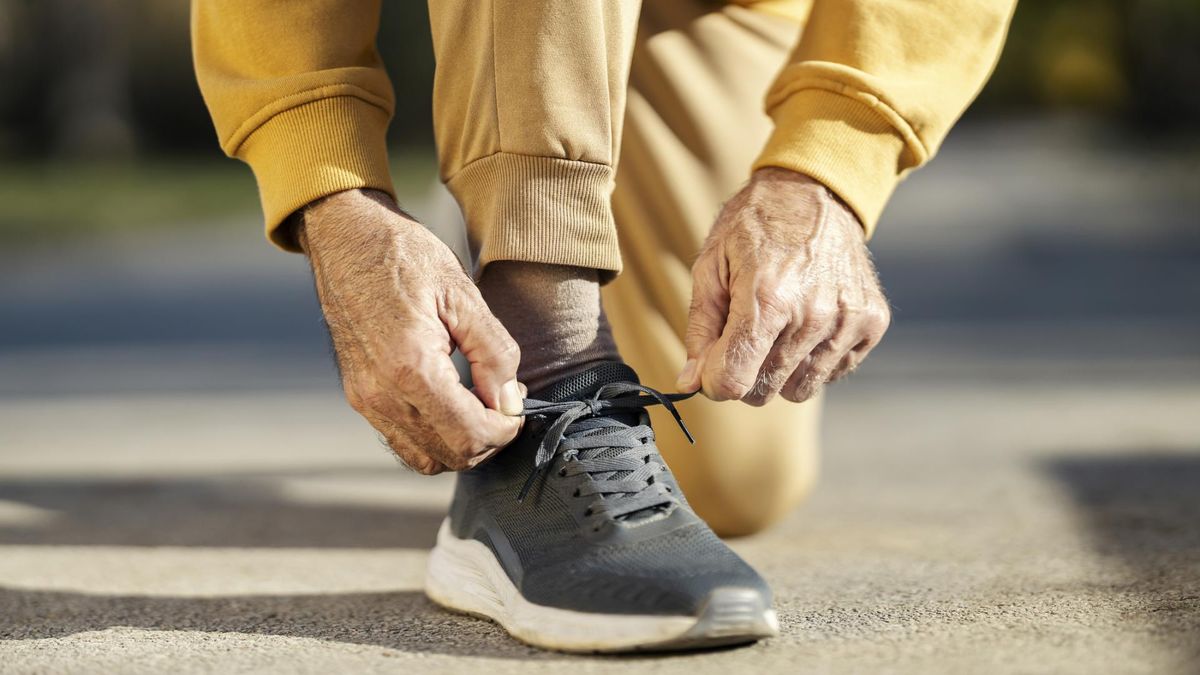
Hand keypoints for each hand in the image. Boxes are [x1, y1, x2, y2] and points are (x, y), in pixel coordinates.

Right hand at [298, 189, 523, 473]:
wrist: (344, 236)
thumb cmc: (404, 255)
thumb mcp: (462, 293)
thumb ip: (493, 352)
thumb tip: (510, 401)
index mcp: (410, 367)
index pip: (469, 436)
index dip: (505, 430)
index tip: (518, 404)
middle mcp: (381, 394)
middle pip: (450, 456)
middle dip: (488, 440)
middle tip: (505, 403)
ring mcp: (365, 399)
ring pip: (426, 458)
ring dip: (462, 443)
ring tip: (482, 404)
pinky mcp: (358, 396)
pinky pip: (403, 440)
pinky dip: (435, 436)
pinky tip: (454, 402)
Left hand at [677, 168, 890, 404]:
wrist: (814, 190)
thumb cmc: (754, 227)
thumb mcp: (710, 267)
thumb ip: (701, 331)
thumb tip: (691, 383)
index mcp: (767, 298)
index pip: (735, 381)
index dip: (714, 382)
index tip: (712, 368)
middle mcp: (813, 314)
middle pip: (764, 391)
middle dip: (745, 372)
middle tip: (745, 335)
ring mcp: (847, 320)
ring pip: (799, 389)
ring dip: (780, 369)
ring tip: (778, 325)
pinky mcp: (872, 322)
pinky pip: (832, 373)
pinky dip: (814, 358)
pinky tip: (808, 321)